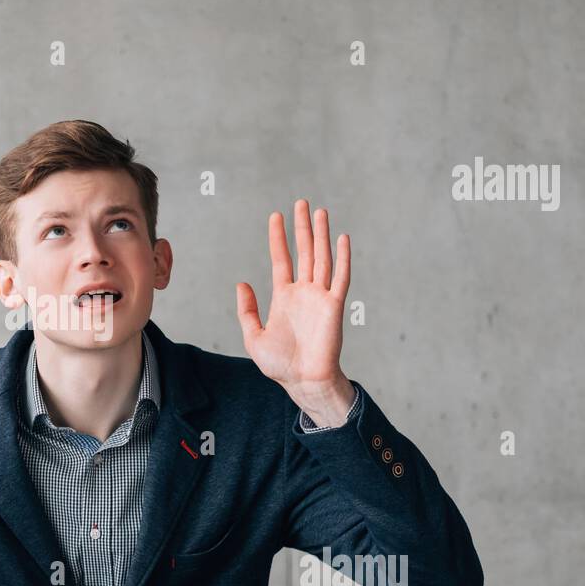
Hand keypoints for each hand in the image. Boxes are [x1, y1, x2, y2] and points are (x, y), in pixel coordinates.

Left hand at [236, 199, 352, 419]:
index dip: (278, 238)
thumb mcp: (253, 337)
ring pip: (322, 258)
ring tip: (320, 211)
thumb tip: (241, 283)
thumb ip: (246, 310)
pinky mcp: (334, 306)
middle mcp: (303, 292)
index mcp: (284, 297)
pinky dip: (343, 258)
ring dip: (322, 235)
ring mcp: (320, 297)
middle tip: (301, 203)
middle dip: (302, 227)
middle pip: (303, 252)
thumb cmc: (280, 364)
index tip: (276, 216)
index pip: (281, 260)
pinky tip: (342, 238)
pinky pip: (340, 277)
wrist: (303, 381)